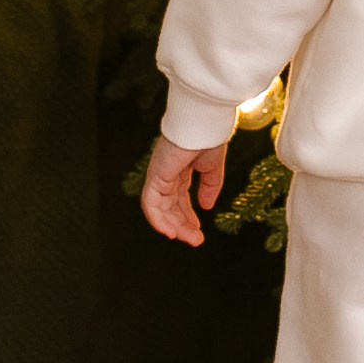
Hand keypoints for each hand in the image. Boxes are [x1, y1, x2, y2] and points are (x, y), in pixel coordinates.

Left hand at [140, 131, 227, 246]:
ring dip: (173, 226)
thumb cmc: (209, 136)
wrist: (204, 122)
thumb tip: (206, 206)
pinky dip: (158, 219)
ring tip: (188, 238)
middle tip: (196, 240)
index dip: (187, 216)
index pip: (179, 199)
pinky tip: (170, 231)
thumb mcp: (212, 167)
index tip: (198, 231)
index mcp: (179, 169)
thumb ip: (210, 186)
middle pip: (170, 206)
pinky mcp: (155, 175)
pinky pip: (151, 203)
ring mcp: (159, 175)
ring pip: (160, 208)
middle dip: (182, 225)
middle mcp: (166, 174)